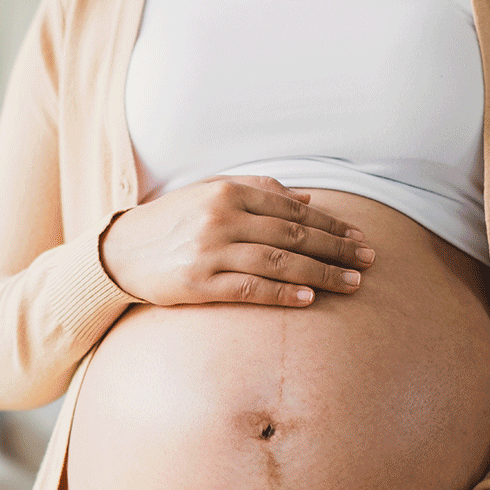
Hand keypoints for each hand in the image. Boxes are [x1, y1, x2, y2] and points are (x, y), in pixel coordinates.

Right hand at [100, 175, 374, 306]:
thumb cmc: (172, 222)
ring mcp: (210, 252)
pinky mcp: (199, 284)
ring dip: (322, 273)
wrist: (120, 252)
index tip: (358, 236)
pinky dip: (283, 293)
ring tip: (353, 282)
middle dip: (337, 248)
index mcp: (227, 191)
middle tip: (369, 259)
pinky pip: (251, 289)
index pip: (292, 209)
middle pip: (293, 235)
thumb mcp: (209, 193)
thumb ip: (258, 190)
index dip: (330, 223)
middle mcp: (221, 218)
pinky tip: (310, 298)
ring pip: (279, 262)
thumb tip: (307, 199)